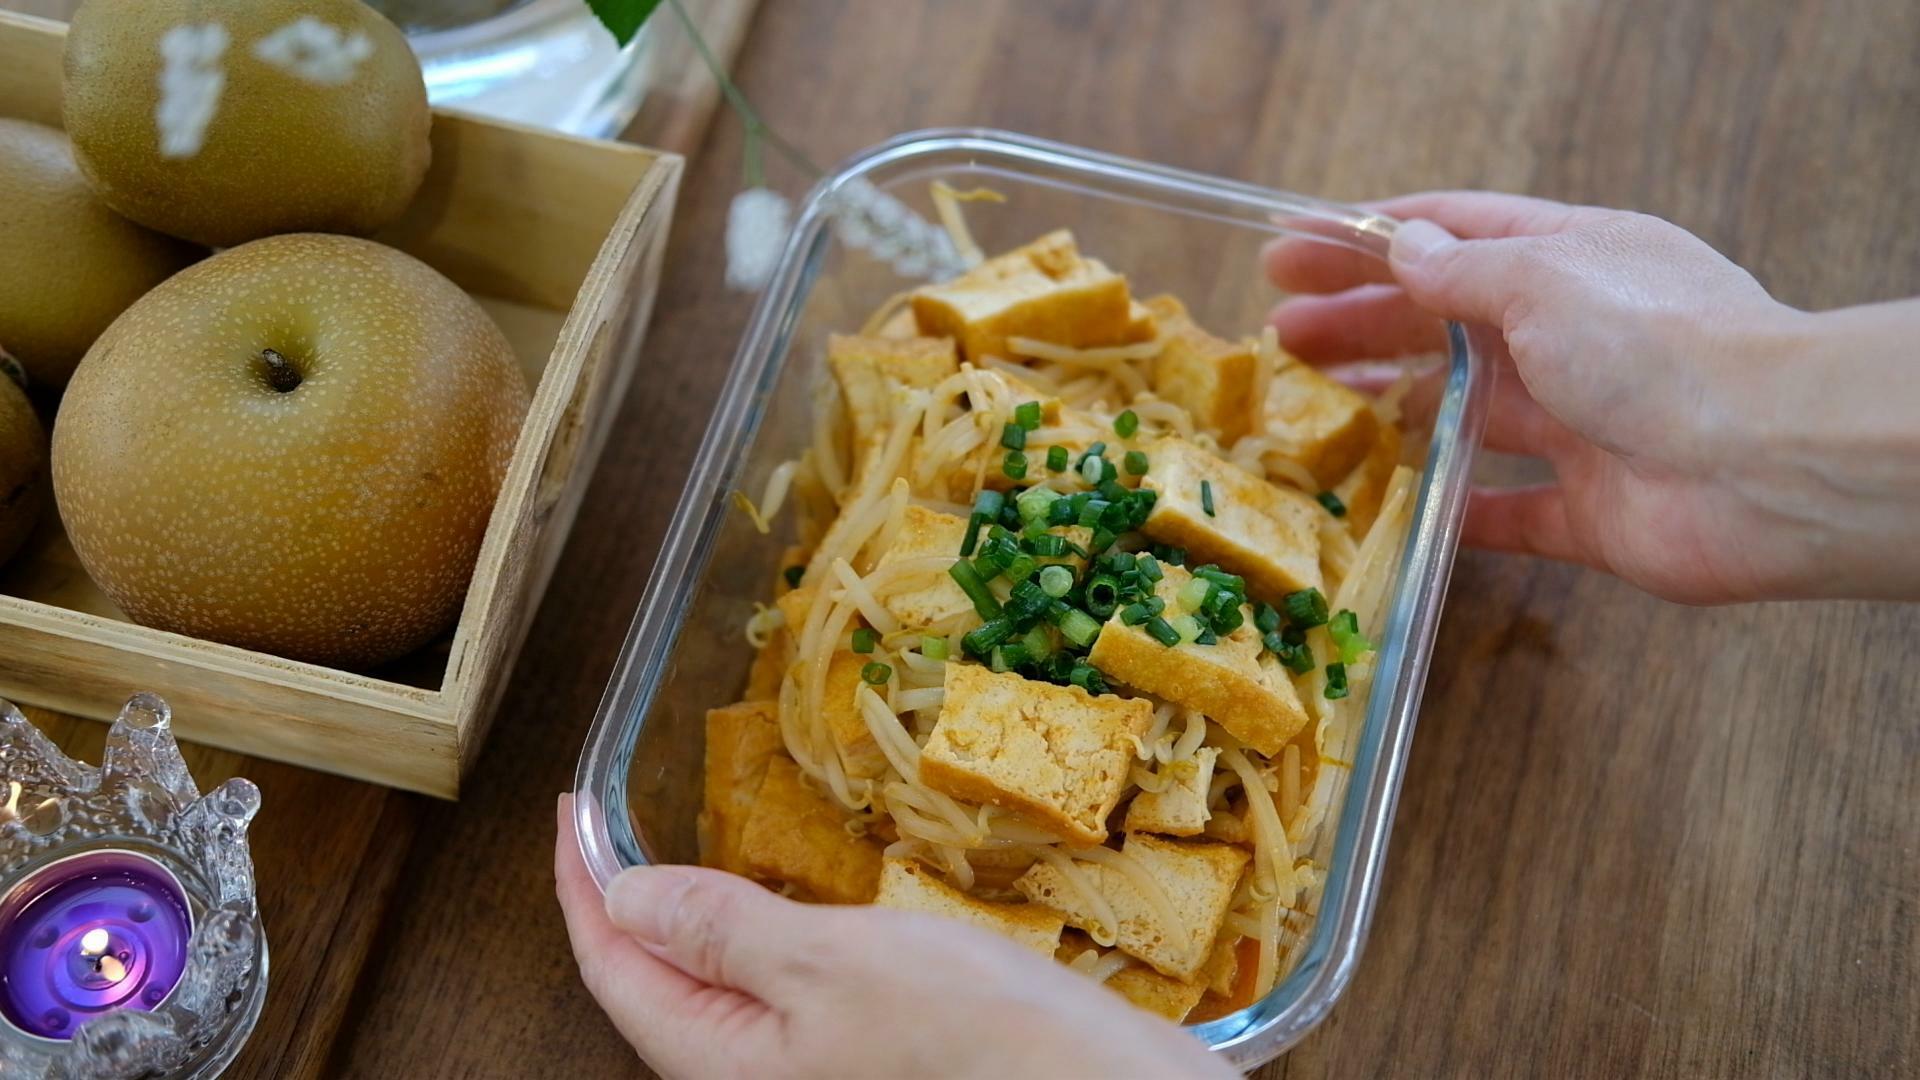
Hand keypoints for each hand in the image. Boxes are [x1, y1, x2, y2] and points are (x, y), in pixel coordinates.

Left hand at [554, 797, 1232, 1079]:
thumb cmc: (974, 1040)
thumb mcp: (830, 964)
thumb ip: (720, 929)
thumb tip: (623, 892)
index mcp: (721, 1060)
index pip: (614, 966)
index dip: (581, 882)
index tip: (569, 808)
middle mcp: (753, 1077)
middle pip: (654, 986)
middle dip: (625, 902)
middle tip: (614, 818)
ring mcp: (809, 1072)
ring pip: (716, 992)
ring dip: (693, 916)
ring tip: (683, 847)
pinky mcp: (864, 1059)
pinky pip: (779, 996)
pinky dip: (762, 938)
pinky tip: (785, 903)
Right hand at [1265, 191, 1919, 602]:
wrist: (1767, 464)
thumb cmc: (1661, 347)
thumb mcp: (1545, 279)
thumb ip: (1464, 272)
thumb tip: (1404, 250)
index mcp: (1573, 259)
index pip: (1455, 234)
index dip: (1368, 239)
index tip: (1290, 251)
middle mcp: (1578, 337)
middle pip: (1447, 323)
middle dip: (1361, 323)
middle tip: (1279, 337)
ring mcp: (1584, 426)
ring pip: (1467, 414)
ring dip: (1393, 410)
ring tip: (1314, 414)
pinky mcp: (1591, 510)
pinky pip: (1506, 512)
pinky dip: (1452, 510)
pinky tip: (1393, 508)